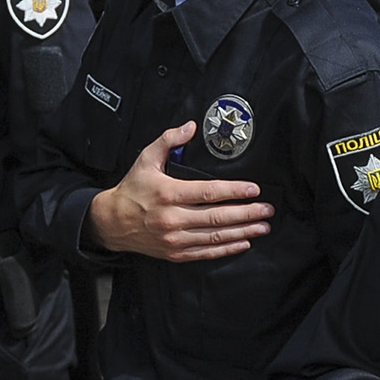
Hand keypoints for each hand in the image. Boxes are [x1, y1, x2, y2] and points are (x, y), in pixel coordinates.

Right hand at [88, 123, 271, 260]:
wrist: (111, 222)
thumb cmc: (132, 189)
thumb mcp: (146, 159)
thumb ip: (169, 140)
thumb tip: (190, 126)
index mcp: (168, 193)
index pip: (208, 192)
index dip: (234, 191)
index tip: (254, 189)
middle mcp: (173, 218)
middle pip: (217, 217)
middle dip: (247, 213)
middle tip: (267, 210)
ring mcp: (174, 238)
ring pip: (215, 236)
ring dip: (242, 232)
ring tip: (262, 226)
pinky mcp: (175, 252)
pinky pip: (206, 253)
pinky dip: (226, 249)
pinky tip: (243, 242)